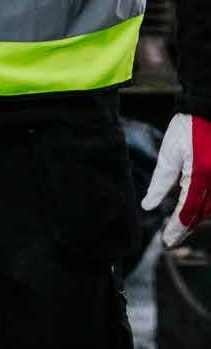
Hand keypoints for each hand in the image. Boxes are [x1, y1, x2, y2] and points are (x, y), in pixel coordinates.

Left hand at [141, 113, 210, 246]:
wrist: (208, 111)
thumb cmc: (187, 128)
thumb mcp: (169, 152)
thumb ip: (160, 181)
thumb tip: (148, 205)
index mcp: (201, 174)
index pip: (188, 210)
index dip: (177, 228)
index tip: (167, 240)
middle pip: (202, 214)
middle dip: (187, 226)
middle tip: (171, 236)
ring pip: (210, 209)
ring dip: (196, 217)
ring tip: (180, 225)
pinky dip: (205, 206)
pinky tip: (194, 209)